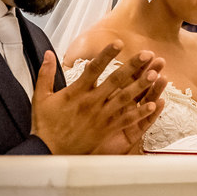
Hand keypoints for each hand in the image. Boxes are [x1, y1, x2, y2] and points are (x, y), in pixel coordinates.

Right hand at [31, 43, 166, 153]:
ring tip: (155, 75)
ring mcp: (101, 117)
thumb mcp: (41, 96)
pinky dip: (140, 113)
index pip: (94, 69)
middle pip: (115, 81)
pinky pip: (126, 120)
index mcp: (76, 92)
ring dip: (141, 86)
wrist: (49, 152)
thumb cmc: (46, 125)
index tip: (118, 42)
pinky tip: (153, 105)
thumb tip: (48, 53)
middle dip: (133, 66)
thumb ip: (45, 73)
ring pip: (125, 98)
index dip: (106, 54)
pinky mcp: (106, 130)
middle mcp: (91, 103)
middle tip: (147, 54)